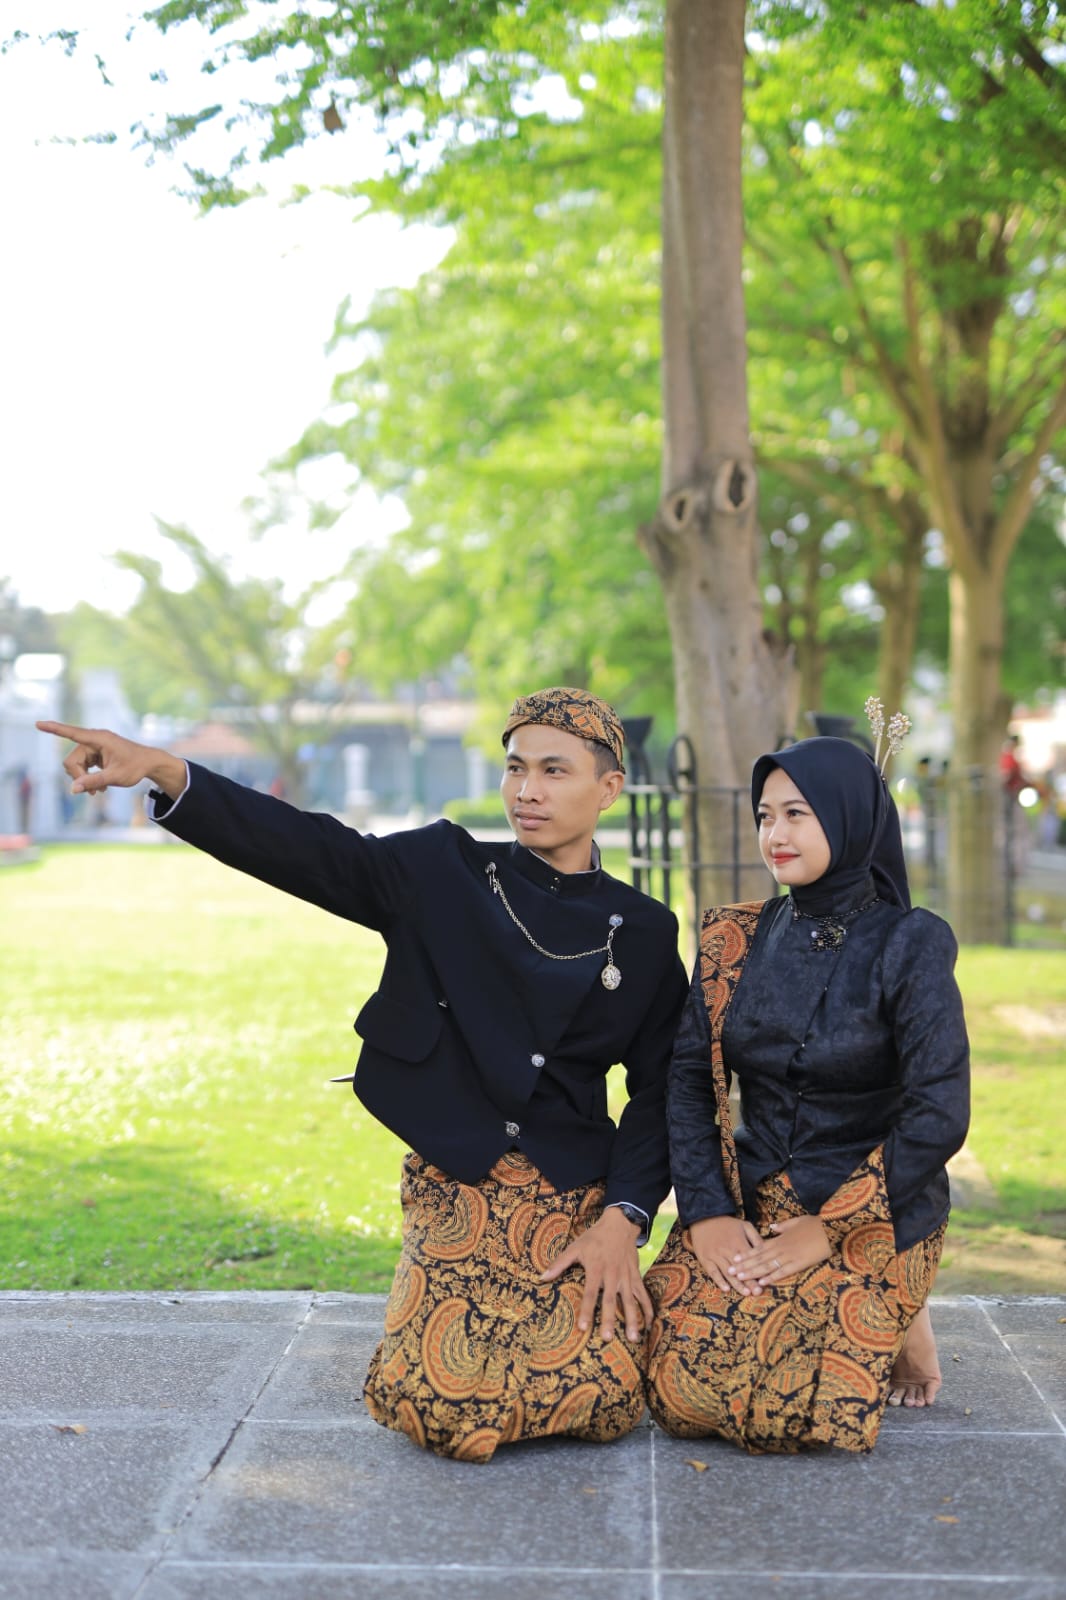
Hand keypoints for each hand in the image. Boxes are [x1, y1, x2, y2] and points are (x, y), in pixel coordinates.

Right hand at [36, 721, 185, 799]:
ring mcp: (94, 747)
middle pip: (71, 760)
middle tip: (92, 792)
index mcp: (99, 739)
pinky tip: (98, 788)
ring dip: (83, 779)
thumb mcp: (115, 777)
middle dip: (78, 777)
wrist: (149, 764)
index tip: (38, 723)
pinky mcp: (95, 754)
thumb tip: (73, 789)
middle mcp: (94, 740)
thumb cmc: (135, 767)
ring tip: (97, 791)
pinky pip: (82, 766)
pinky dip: (87, 777)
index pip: (72, 733)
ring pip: (75, 765)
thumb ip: (93, 782)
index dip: (54, 729)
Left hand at [539, 1205, 650, 1342]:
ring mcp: (626, 1276)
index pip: (590, 1293)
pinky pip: (643, 1294)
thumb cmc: (594, 1238)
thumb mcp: (575, 1247)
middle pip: (610, 1300)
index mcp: (596, 1269)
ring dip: (632, 1319)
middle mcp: (612, 1275)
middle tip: (607, 1338)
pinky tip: (649, 1324)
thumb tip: (542, 1277)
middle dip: (609, 1320)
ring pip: (630, 1300)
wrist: (620, 1224)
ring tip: (633, 1338)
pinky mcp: (636, 1276)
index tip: (583, 1328)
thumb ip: (559, 1263)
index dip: (586, 1310)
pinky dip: (647, 1308)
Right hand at [686, 1214, 763, 1294]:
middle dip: (749, 1281)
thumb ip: (756, 1238)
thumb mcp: (744, 1225)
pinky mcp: (705, 1259)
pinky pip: (712, 1272)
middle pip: (740, 1269)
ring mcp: (715, 1255)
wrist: (704, 1218)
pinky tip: (726, 1289)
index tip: (765, 1282)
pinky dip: (719, 1281)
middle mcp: (727, 1250)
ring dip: (737, 1284)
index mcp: (738, 1242)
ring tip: (745, 1293)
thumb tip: (767, 1250)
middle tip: (757, 1292)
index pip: (750, 1260)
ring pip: (727, 1272)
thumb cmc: (727, 1224)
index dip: (757, 1271)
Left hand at [728, 1214, 830, 1289]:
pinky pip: (783, 1271)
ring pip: (767, 1265)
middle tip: (730, 1271)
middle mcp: (781, 1248)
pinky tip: (762, 1282)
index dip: (746, 1254)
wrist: (829, 1229)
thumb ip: (783, 1226)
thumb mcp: (796, 1221)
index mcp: (780, 1239)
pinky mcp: (799, 1263)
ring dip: (753, 1272)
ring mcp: (789, 1256)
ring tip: (740, 1278)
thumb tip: (772, 1227)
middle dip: (744, 1265)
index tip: (734, 1258)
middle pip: (759, 1258)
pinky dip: (772, 1277)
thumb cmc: (815, 1225)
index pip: (759, 1248)